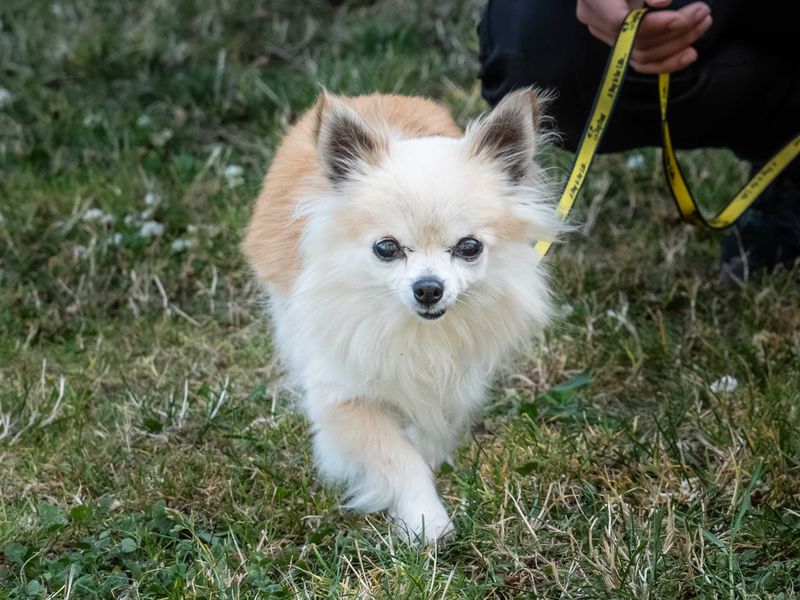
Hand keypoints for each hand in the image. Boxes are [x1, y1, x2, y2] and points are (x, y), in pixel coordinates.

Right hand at [576, 0, 711, 73]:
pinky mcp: (618, 42)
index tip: (683, 19)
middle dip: (674, 32)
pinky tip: (688, 54)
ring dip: (677, 45)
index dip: (653, 25)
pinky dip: (666, 62)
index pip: (619, 23)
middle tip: (703, 14)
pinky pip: (640, 61)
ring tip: (702, 25)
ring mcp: (605, 34)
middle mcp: (595, 20)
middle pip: (634, 41)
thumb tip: (662, 2)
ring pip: (641, 55)